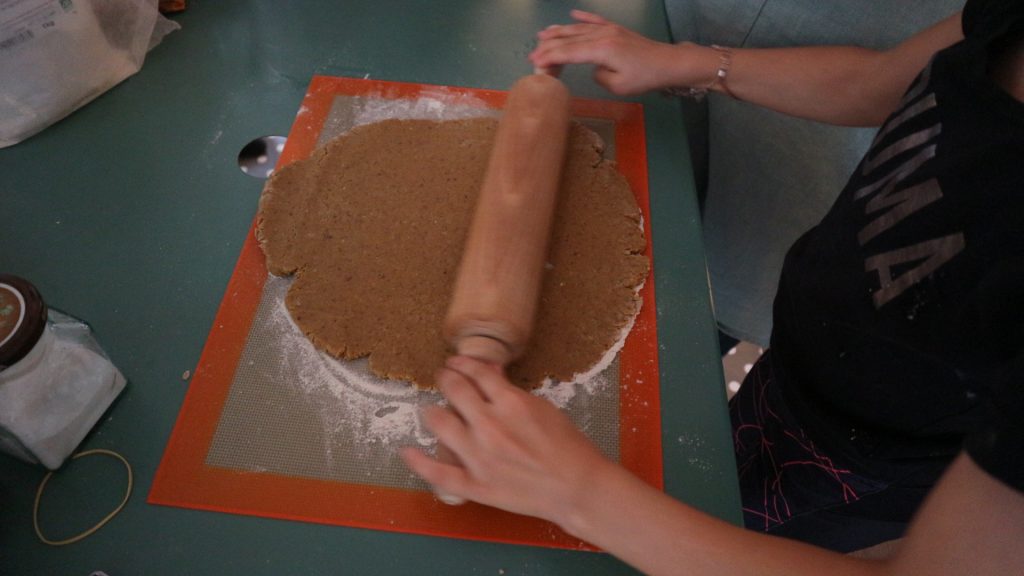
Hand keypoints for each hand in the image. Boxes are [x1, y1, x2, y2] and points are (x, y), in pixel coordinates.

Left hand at [400, 356, 616, 529]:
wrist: (576, 487)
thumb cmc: (567, 446)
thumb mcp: (544, 408)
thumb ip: (512, 392)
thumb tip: (491, 374)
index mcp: (509, 403)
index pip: (475, 373)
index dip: (462, 363)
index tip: (455, 363)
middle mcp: (489, 425)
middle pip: (454, 390)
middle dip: (446, 379)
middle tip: (444, 378)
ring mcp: (479, 456)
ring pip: (439, 423)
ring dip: (432, 411)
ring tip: (431, 410)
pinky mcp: (475, 485)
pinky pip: (438, 472)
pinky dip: (418, 461)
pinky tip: (406, 451)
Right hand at [529, 10, 702, 94]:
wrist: (668, 63)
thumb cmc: (644, 78)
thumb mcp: (618, 85)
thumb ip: (599, 76)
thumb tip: (593, 67)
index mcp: (601, 49)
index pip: (569, 52)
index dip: (550, 57)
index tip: (535, 62)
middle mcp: (602, 35)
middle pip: (570, 39)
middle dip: (549, 45)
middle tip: (533, 53)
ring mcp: (609, 29)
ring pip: (579, 28)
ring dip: (560, 31)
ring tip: (543, 34)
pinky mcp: (616, 29)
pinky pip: (595, 20)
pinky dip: (582, 17)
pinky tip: (573, 15)